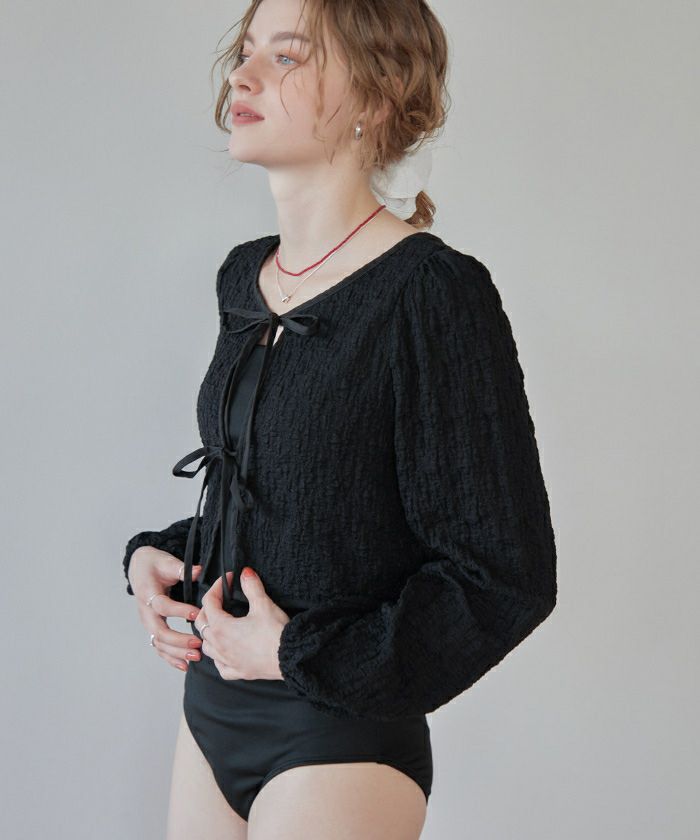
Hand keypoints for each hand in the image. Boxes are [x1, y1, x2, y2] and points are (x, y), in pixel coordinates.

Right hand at [129, 546, 204, 671]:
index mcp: (148, 593)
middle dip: (178, 640)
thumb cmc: (154, 564)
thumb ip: (181, 569)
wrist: (139, 568)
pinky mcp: (152, 627)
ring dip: (176, 652)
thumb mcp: (167, 561)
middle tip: (198, 644)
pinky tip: (184, 665)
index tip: (197, 614)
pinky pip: (159, 646)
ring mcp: (148, 622)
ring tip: (195, 657)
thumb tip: (198, 571)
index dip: (179, 611)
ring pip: (159, 643)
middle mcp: (146, 611)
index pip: (163, 606)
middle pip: (159, 631)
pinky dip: (170, 657)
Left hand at [195, 567, 290, 680]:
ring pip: (207, 646)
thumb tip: (245, 573)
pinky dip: (218, 658)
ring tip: (218, 624)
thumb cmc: (276, 634)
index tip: (228, 578)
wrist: (291, 658)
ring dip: (209, 633)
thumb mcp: (264, 604)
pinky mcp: (239, 672)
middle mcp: (220, 646)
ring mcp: (228, 661)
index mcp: (222, 627)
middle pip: (201, 624)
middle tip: (221, 598)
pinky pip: (220, 667)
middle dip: (208, 607)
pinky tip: (225, 653)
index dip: (217, 586)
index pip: (209, 602)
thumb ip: (251, 586)